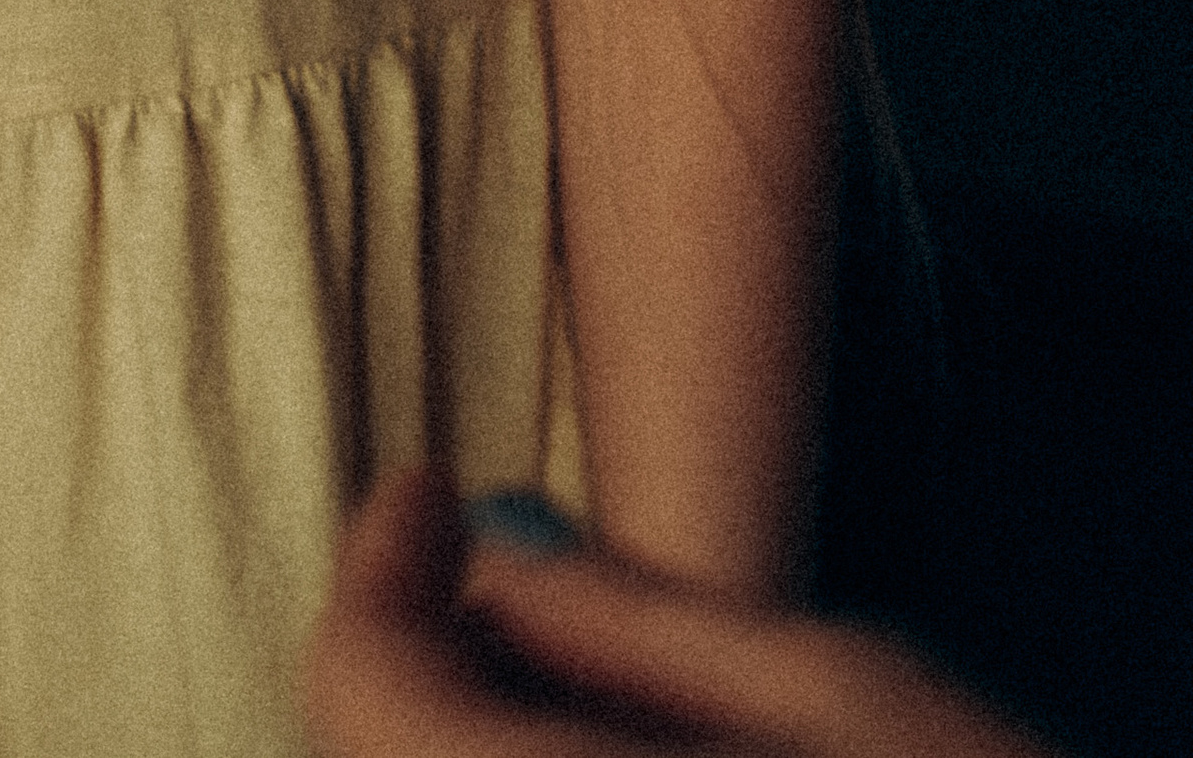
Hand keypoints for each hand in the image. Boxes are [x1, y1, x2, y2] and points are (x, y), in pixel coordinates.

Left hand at [303, 470, 1054, 756]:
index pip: (366, 688)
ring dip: (445, 729)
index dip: (378, 562)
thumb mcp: (850, 696)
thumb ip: (641, 617)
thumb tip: (497, 544)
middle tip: (486, 563)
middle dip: (411, 645)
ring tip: (546, 661)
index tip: (426, 485)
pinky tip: (583, 752)